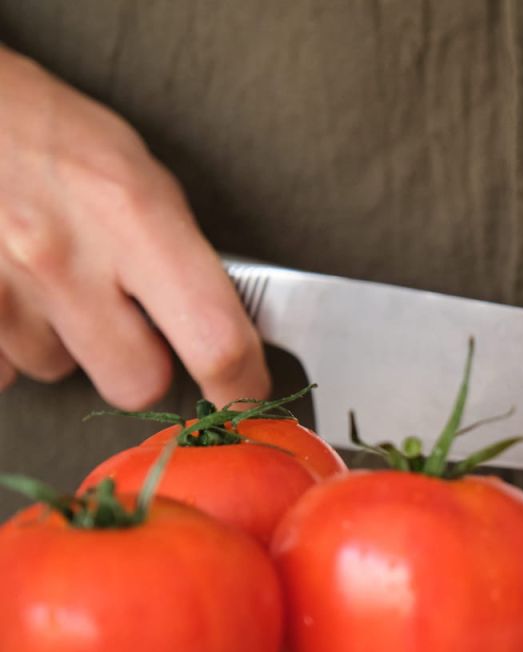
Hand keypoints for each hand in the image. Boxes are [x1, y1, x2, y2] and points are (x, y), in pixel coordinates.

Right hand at [0, 47, 267, 407]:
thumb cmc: (49, 134)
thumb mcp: (140, 175)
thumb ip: (182, 254)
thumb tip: (226, 323)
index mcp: (134, 216)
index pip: (215, 339)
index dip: (241, 385)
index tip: (247, 395)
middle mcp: (64, 257)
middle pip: (137, 383)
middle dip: (141, 362)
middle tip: (126, 314)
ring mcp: (1, 286)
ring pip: (59, 372)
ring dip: (66, 342)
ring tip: (52, 277)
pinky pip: (0, 369)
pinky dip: (8, 340)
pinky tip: (12, 289)